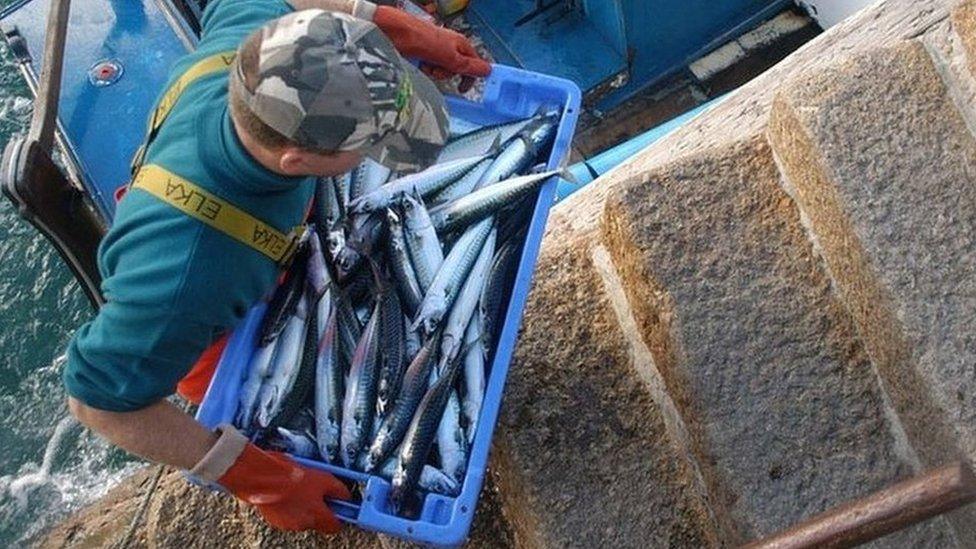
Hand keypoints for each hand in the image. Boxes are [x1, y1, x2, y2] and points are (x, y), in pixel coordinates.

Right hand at [219, 442, 350, 533]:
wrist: (263, 477)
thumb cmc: (292, 477)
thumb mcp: (323, 477)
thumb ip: (338, 490)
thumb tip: (346, 496)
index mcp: (317, 516)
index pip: (334, 526)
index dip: (339, 516)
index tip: (340, 507)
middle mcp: (303, 524)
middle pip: (318, 521)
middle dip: (320, 509)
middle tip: (319, 492)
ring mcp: (287, 523)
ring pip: (302, 517)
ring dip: (304, 506)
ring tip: (300, 487)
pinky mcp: (275, 518)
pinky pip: (288, 513)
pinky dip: (290, 505)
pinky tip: (288, 491)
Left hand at [373, 6, 490, 77]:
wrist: (394, 33)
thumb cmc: (421, 38)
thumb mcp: (450, 57)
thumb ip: (468, 66)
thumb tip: (487, 71)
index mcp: (460, 44)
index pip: (474, 64)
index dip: (470, 77)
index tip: (463, 89)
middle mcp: (449, 47)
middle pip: (456, 70)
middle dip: (446, 74)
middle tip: (437, 70)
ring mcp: (435, 52)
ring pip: (441, 72)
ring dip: (433, 73)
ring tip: (425, 65)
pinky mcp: (423, 56)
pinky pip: (428, 70)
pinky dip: (423, 70)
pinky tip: (417, 65)